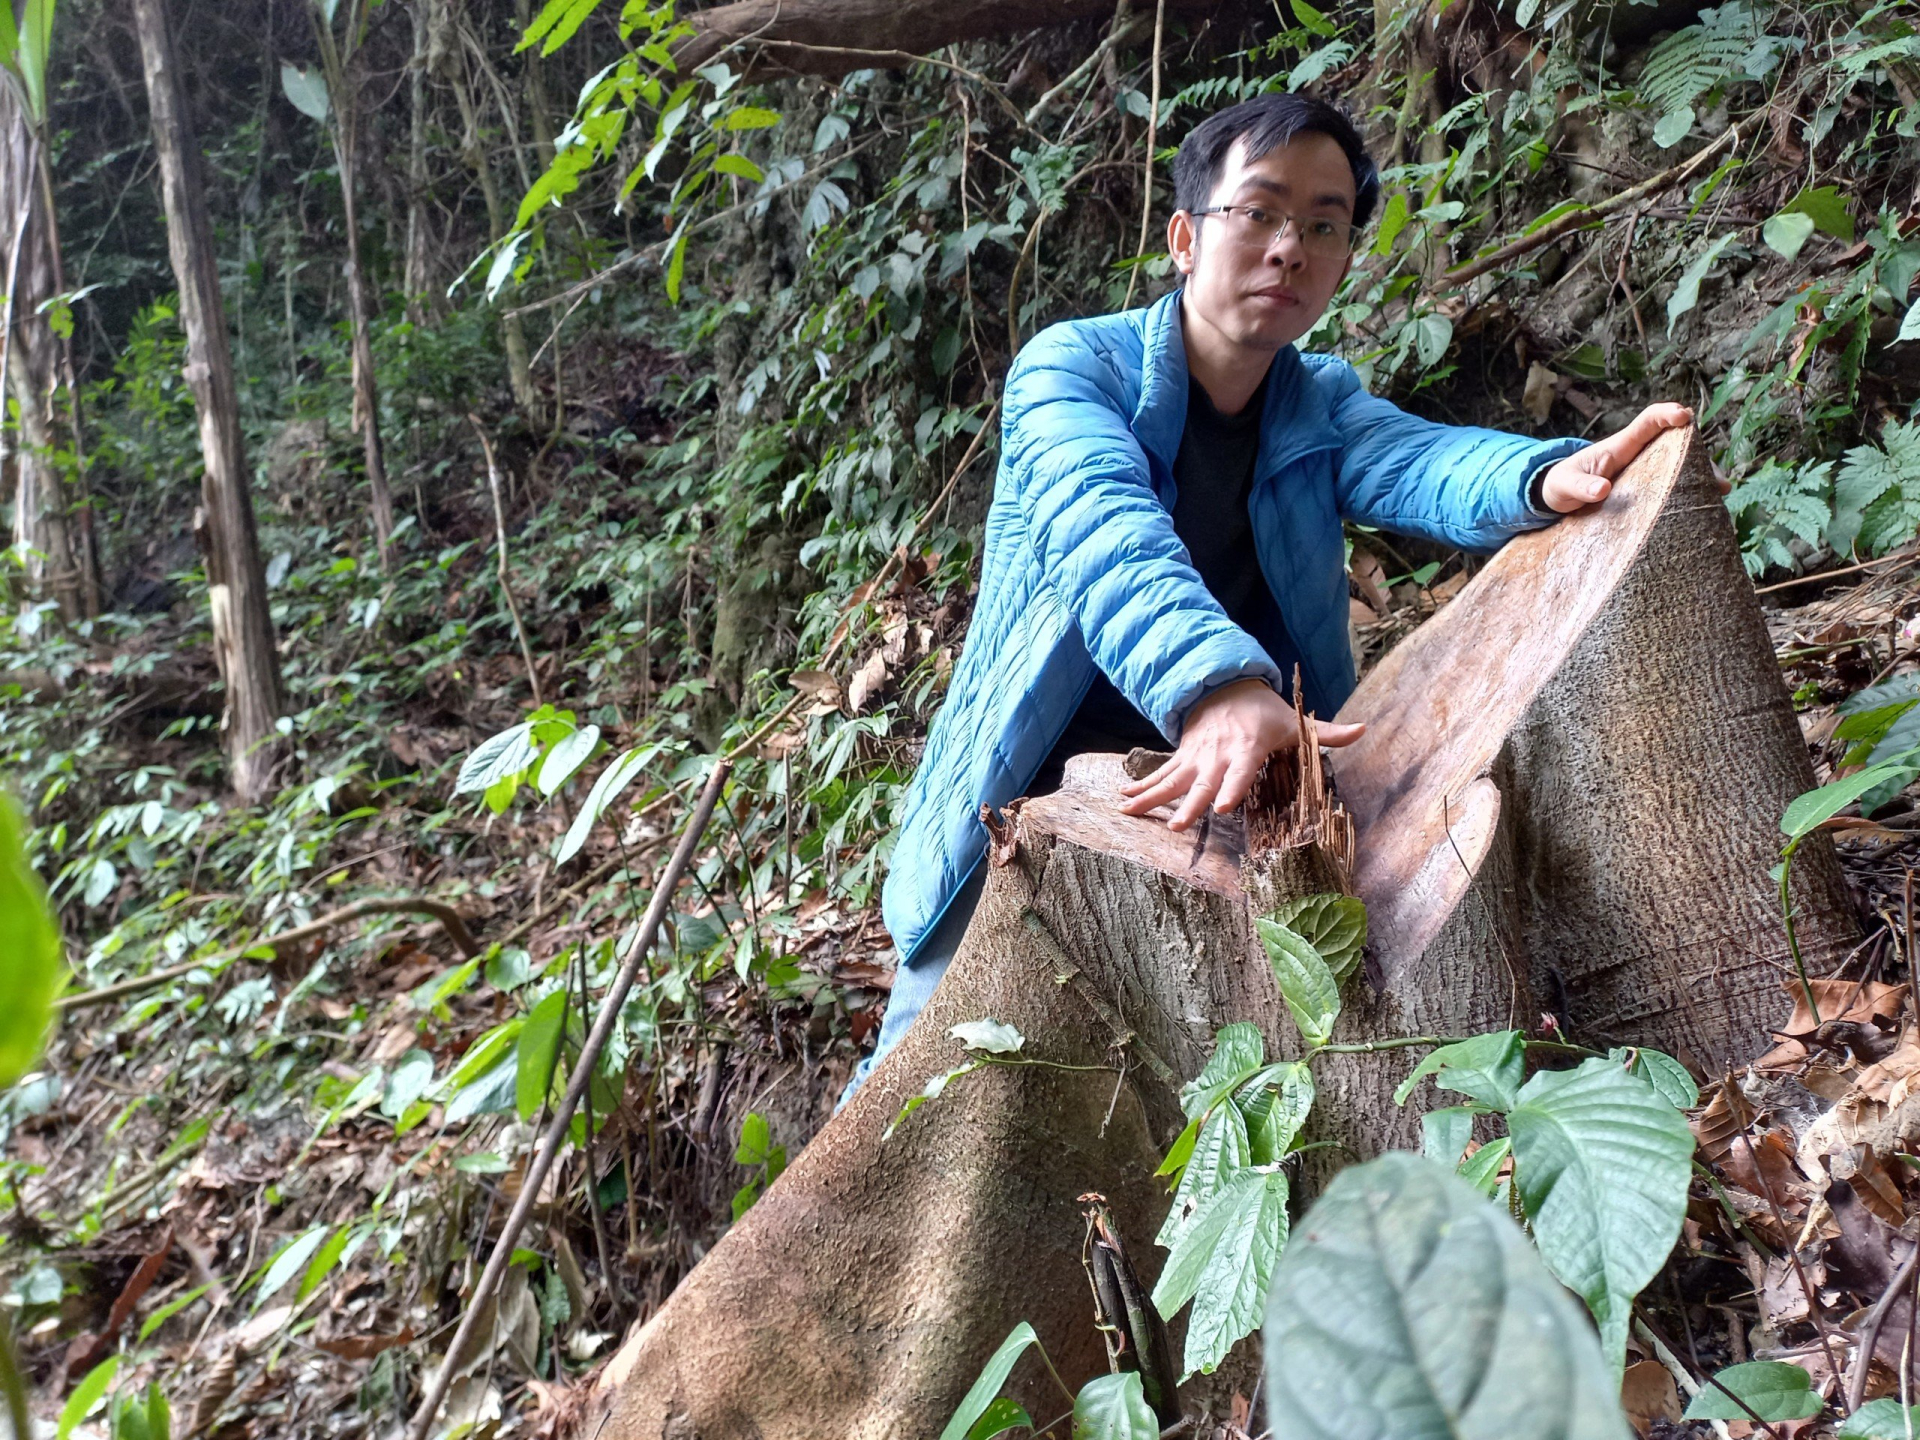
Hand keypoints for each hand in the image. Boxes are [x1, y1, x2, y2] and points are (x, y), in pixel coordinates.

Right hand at [1117, 679, 1365, 831]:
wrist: (1224, 687)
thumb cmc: (1264, 713)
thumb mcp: (1295, 721)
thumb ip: (1328, 733)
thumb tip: (1363, 730)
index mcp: (1248, 748)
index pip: (1242, 770)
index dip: (1234, 788)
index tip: (1225, 808)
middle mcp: (1218, 754)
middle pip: (1203, 783)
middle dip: (1189, 804)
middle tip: (1178, 826)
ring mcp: (1196, 757)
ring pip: (1172, 780)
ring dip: (1151, 798)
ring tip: (1128, 812)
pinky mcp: (1182, 758)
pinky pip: (1160, 775)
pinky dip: (1141, 788)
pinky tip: (1123, 802)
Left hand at [1536, 403, 1708, 513]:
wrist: (1556, 499)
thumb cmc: (1560, 484)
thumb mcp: (1563, 486)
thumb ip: (1579, 487)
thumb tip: (1600, 489)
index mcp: (1619, 447)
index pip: (1647, 422)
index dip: (1666, 414)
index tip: (1683, 415)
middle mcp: (1638, 456)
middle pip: (1675, 445)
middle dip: (1699, 455)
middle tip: (1717, 476)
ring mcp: (1645, 473)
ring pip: (1680, 467)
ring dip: (1702, 476)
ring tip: (1720, 490)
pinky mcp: (1646, 491)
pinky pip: (1672, 487)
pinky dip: (1690, 492)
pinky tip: (1706, 506)